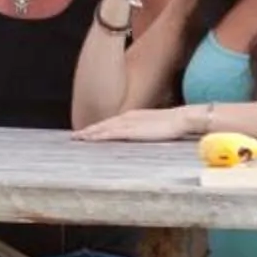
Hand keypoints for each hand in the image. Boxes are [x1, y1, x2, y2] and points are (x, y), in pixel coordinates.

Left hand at [76, 107, 190, 142]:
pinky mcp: (132, 130)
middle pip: (104, 124)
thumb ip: (146, 131)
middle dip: (89, 130)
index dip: (98, 128)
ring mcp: (129, 123)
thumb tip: (142, 137)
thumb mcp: (155, 127)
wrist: (182, 119)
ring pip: (104, 128)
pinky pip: (111, 133)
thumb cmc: (173, 125)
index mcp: (134, 116)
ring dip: (90, 133)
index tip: (87, 133)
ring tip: (77, 138)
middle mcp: (128, 117)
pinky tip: (90, 139)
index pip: (111, 123)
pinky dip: (99, 136)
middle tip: (75, 137)